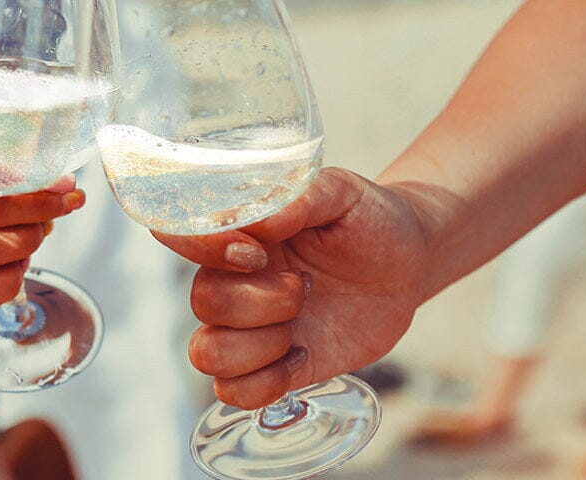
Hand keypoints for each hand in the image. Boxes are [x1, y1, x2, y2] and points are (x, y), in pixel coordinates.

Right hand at [154, 168, 437, 408]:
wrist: (407, 263)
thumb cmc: (369, 218)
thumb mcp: (341, 192)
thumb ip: (301, 198)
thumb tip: (262, 224)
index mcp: (238, 231)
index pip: (178, 235)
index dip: (206, 251)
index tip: (258, 254)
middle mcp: (231, 278)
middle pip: (202, 301)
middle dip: (262, 302)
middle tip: (306, 286)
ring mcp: (249, 326)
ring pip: (207, 353)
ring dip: (259, 346)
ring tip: (300, 324)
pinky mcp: (272, 365)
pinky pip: (234, 392)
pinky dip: (266, 383)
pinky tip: (302, 355)